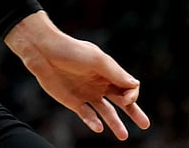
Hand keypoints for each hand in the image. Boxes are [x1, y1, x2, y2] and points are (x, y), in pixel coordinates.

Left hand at [6, 12, 150, 139]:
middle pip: (122, 101)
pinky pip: (87, 115)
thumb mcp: (97, 59)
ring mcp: (87, 93)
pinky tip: (98, 127)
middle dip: (134, 112)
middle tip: (145, 125)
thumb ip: (116, 73)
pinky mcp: (73, 101)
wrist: (42, 52)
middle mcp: (100, 83)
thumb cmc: (71, 51)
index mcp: (108, 72)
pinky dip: (93, 122)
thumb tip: (136, 85)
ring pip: (106, 111)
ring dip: (115, 123)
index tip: (126, 99)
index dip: (132, 95)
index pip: (129, 87)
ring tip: (124, 136)